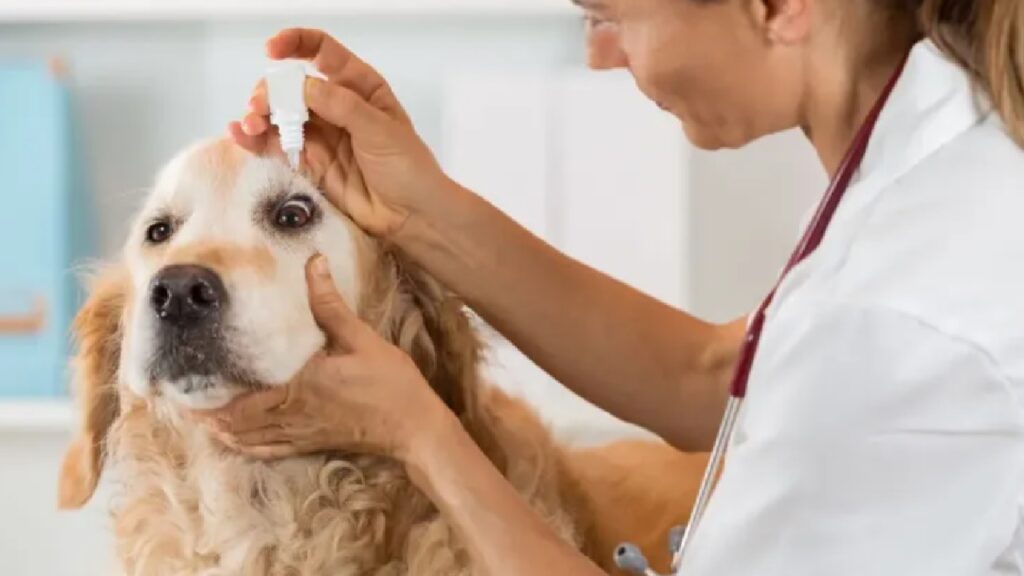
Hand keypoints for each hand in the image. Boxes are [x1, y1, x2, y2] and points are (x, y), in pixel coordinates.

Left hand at [194, 255, 454, 460]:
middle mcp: (292, 415)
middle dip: (203, 413)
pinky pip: (267, 449)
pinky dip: (243, 445)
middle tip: (178, 397)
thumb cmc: (390, 384)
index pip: (240, 400)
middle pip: (233, 423)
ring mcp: (300, 434)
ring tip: (195, 415)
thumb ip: (330, 304)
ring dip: (218, 429)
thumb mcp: (361, 338)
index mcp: (297, 388)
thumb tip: (313, 263)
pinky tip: (233, 438)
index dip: (207, 397)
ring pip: (246, 439)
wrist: (413, 427)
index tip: (182, 385)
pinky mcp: (310, 443)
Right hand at [229, 28, 454, 238]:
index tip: (271, 50)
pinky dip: (256, 141)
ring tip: (251, 126)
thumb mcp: (380, 129)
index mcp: (359, 87)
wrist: (412, 216)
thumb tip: (301, 86)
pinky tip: (240, 136)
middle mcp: (336, 106)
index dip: (295, 44)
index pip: (322, 52)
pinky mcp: (310, 164)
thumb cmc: (408, 168)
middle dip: (271, 91)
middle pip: (291, 86)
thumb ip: (341, 105)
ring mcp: (321, 136)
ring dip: (260, 116)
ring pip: (279, 116)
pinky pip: (277, 147)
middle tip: (260, 108)